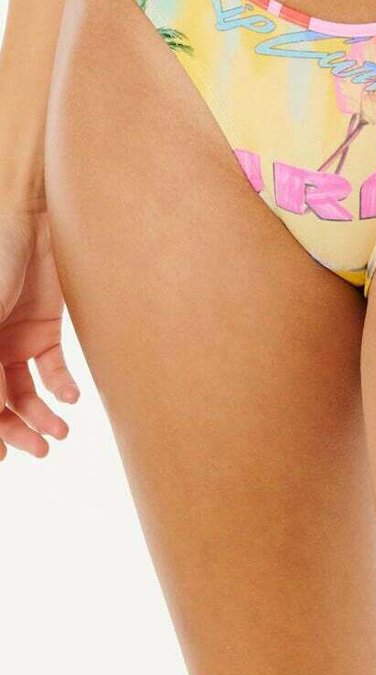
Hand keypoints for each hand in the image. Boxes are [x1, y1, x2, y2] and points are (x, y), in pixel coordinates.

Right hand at [0, 207, 77, 459]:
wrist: (35, 219)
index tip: (3, 456)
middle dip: (16, 429)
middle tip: (40, 451)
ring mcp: (13, 339)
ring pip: (24, 391)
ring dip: (40, 415)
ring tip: (59, 434)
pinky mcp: (44, 327)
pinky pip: (50, 368)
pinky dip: (60, 386)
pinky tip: (70, 397)